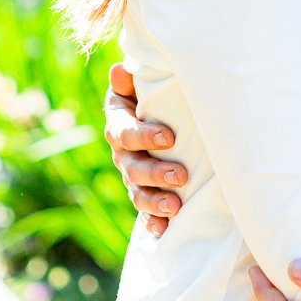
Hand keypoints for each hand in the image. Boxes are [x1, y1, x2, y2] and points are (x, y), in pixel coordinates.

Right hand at [103, 60, 187, 236]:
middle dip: (154, 173)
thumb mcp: (144, 85)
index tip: (169, 137)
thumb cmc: (156, 96)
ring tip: (175, 207)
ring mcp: (132, 176)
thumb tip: (121, 70)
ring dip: (154, 201)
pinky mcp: (146, 194)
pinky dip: (153, 223)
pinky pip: (145, 213)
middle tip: (181, 176)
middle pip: (131, 167)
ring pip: (137, 193)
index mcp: (119, 122)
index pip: (124, 131)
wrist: (165, 119)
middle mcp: (122, 152)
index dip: (143, 136)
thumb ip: (132, 80)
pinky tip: (163, 230)